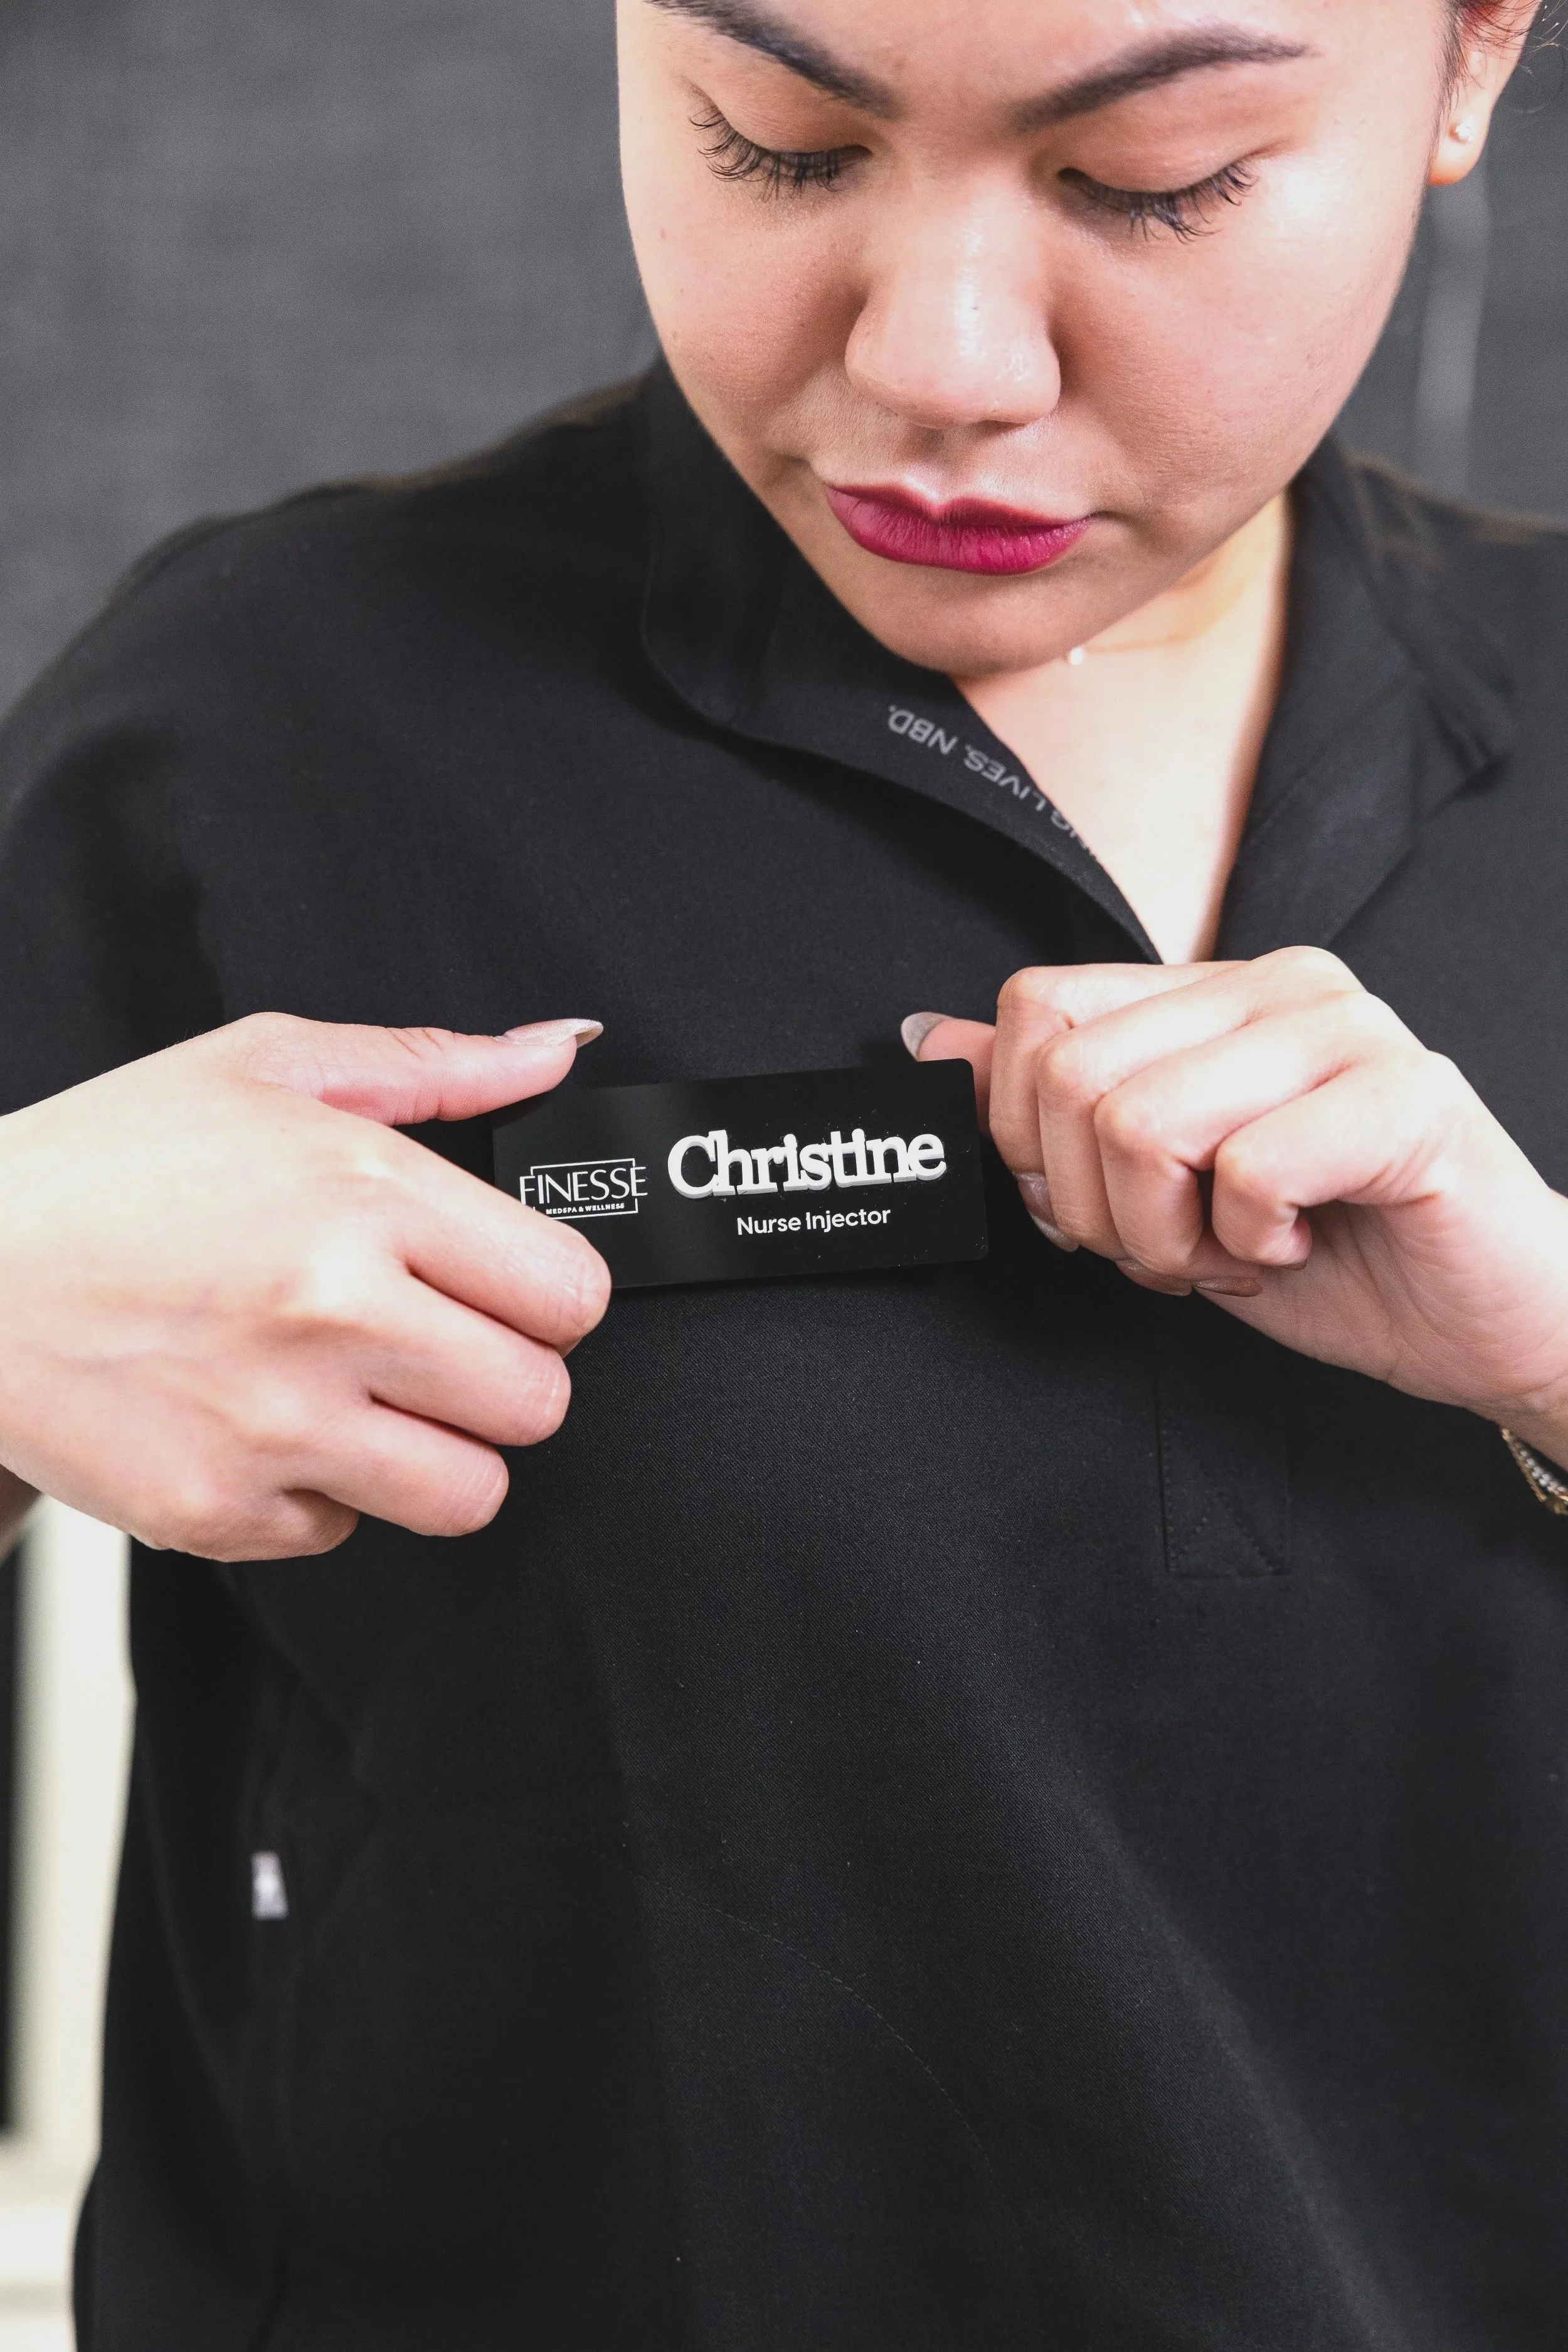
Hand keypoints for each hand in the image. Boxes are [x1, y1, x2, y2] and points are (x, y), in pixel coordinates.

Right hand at [0, 1013, 609, 1559]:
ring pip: (471, 1492)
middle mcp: (331, 1313)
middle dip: (506, 1377)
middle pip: (538, 1403)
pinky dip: (321, 1493)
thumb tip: (552, 1052)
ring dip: (437, 1452)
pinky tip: (266, 1423)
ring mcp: (277, 1424)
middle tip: (437, 1346)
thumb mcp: (265, 1068)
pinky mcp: (222, 1509)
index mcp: (363, 1194)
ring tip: (365, 1395)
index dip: (550, 1295)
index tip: (506, 1290)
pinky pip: (348, 1532)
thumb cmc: (107, 1165)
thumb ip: (433, 1065)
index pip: (569, 1292)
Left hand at [908, 949, 1567, 1462]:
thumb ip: (1052, 1110)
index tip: (1100, 1205)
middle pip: (1073, 1076)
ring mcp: (1348, 1028)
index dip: (1030, 1134)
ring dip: (1167, 1233)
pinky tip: (1301, 1240)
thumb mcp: (1158, 1191)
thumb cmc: (1337, 1255)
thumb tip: (932, 1041)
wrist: (1486, 1324)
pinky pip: (1247, 1168)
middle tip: (1177, 1245)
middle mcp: (1279, 982)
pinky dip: (1251, 1241)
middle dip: (1096, 1206)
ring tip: (1238, 1246)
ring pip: (1143, 1122)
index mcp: (1215, 989)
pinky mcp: (1406, 1095)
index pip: (1039, 1009)